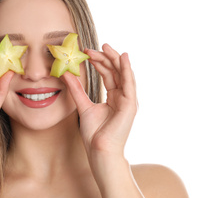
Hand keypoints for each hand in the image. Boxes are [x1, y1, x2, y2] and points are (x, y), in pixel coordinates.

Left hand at [62, 43, 137, 157]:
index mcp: (113, 97)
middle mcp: (122, 96)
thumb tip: (66, 74)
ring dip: (115, 59)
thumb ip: (76, 90)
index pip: (108, 74)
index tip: (86, 52)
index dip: (98, 62)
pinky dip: (127, 69)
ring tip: (106, 47)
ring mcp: (128, 100)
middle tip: (93, 47)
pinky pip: (129, 83)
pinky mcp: (130, 105)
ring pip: (123, 74)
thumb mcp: (83, 106)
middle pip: (116, 71)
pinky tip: (123, 57)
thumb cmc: (94, 133)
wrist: (100, 150)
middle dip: (105, 57)